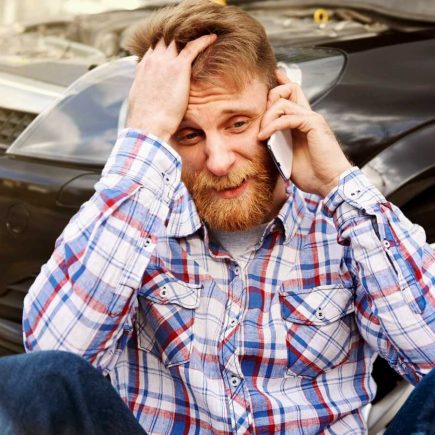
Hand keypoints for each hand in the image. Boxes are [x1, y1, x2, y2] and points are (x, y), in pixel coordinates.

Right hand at [126, 34, 216, 141]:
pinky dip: (203, 40)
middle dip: (177, 40)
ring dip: (189, 37)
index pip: (154, 50)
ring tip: (202, 37)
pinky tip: (212, 38)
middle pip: (166, 41)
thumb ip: (146, 94)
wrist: (148, 126)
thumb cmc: (145, 121)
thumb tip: (148, 101)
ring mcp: (165, 62)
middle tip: (190, 42)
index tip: (174, 51)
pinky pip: (193, 47)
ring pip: (178, 40)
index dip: (164, 48)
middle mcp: (152, 61)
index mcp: (143, 69)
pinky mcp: (178, 67)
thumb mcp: (141, 103)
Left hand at [258, 69, 351, 196]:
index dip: (283, 83)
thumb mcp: (288, 157)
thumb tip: (263, 140)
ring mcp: (312, 119)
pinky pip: (287, 117)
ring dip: (267, 117)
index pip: (294, 95)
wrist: (330, 183)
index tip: (275, 75)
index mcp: (304, 123)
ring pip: (284, 101)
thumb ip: (278, 144)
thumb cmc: (312, 175)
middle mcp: (309, 116)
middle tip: (262, 120)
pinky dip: (273, 126)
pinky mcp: (313, 125)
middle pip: (290, 88)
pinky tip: (265, 137)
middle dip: (271, 97)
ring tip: (262, 134)